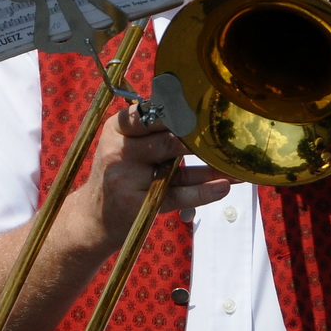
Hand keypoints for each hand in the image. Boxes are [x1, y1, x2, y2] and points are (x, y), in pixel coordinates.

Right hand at [67, 103, 228, 256]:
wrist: (93, 219)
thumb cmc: (120, 176)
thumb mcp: (126, 147)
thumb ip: (155, 133)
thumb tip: (199, 117)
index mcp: (117, 130)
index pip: (149, 114)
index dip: (178, 112)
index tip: (204, 111)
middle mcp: (118, 151)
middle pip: (166, 140)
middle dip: (198, 140)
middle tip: (228, 138)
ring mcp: (126, 179)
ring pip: (175, 167)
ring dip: (210, 166)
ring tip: (236, 165)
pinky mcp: (138, 204)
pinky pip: (177, 194)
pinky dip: (203, 191)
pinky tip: (223, 186)